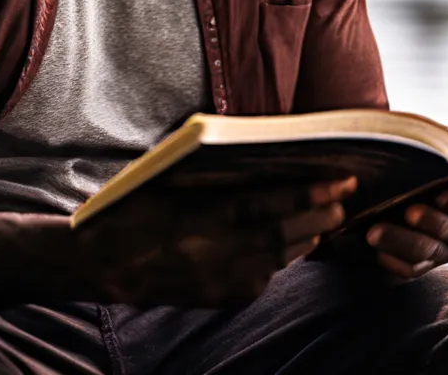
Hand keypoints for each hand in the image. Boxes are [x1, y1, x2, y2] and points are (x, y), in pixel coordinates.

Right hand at [73, 176, 356, 306]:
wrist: (102, 261)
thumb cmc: (132, 207)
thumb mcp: (168, 178)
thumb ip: (211, 170)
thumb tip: (257, 151)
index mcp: (201, 217)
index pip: (268, 204)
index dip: (308, 193)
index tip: (340, 180)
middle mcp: (214, 253)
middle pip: (282, 235)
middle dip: (319, 216)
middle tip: (345, 199)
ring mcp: (218, 281)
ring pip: (277, 260)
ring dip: (306, 238)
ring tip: (328, 219)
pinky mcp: (218, 297)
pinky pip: (261, 279)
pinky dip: (282, 260)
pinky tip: (294, 245)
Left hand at [365, 146, 447, 278]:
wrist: (399, 181)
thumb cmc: (426, 157)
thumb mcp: (441, 142)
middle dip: (435, 220)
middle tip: (412, 211)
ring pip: (431, 248)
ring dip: (403, 240)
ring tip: (376, 231)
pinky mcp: (429, 262)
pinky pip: (413, 267)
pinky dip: (394, 260)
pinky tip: (377, 252)